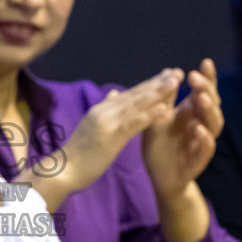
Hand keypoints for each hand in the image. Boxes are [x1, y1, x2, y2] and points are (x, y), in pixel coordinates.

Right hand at [45, 69, 180, 198]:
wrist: (62, 169)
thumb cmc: (79, 153)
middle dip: (158, 83)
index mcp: (102, 109)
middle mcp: (105, 110)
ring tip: (175, 82)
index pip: (130, 94)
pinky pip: (133, 122)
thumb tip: (114, 93)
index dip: (150, 84)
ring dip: (158, 92)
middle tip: (178, 72)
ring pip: (137, 104)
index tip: (167, 76)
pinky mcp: (110, 135)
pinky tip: (164, 108)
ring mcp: (107, 121)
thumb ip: (105, 110)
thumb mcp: (93, 127)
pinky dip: (149, 114)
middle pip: (136, 94)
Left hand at [140, 58, 222, 197]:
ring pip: (214, 124)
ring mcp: (202, 142)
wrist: (160, 177)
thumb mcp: (157, 118)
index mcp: (192, 112)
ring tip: (200, 98)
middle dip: (207, 89)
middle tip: (196, 78)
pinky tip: (198, 129)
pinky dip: (205, 139)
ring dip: (209, 110)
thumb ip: (164, 99)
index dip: (208, 78)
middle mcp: (201, 124)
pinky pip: (207, 149)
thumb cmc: (160, 145)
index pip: (204, 91)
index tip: (205, 62)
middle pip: (212, 103)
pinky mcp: (199, 160)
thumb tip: (169, 72)